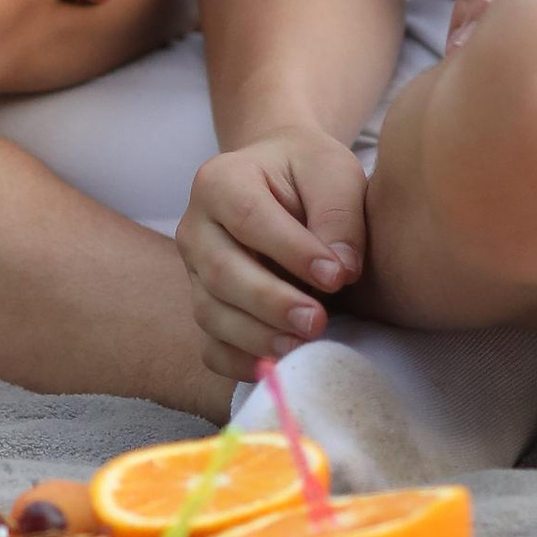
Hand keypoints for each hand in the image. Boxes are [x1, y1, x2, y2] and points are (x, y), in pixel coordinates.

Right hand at [176, 128, 365, 381]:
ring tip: (305, 345)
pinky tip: (281, 364)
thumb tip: (343, 270)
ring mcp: (193, 272)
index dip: (291, 252)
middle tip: (318, 321)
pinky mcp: (206, 306)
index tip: (337, 276)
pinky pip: (211, 346)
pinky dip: (240, 362)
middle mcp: (196, 228)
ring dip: (258, 336)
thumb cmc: (307, 172)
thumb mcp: (333, 172)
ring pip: (212, 313)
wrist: (282, 179)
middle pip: (221, 272)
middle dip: (271, 303)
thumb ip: (339, 213)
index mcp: (220, 181)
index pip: (248, 218)